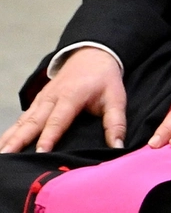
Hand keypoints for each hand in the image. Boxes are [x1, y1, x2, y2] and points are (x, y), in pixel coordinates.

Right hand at [0, 46, 125, 153]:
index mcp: (71, 96)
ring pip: (23, 121)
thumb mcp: (116, 97)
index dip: (48, 137)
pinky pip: (22, 118)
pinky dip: (11, 131)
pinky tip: (2, 145)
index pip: (58, 120)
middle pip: (33, 122)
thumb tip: (118, 146)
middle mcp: (52, 98)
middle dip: (19, 140)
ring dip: (10, 137)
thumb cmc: (105, 79)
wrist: (91, 55)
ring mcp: (42, 99)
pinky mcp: (37, 102)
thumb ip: (116, 122)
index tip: (39, 154)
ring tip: (1, 154)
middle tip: (7, 157)